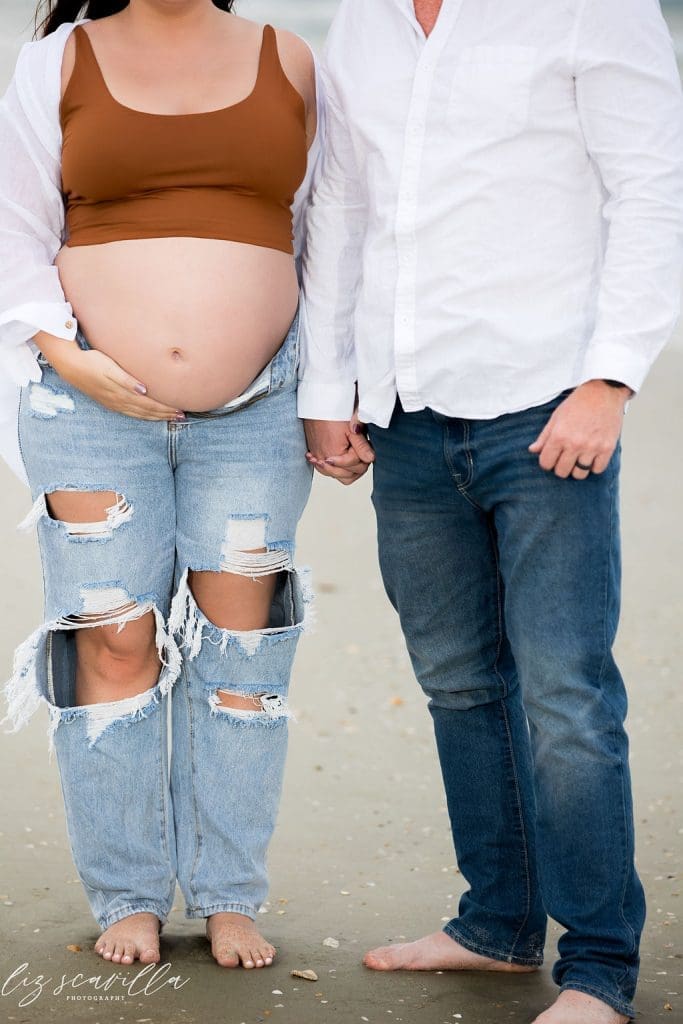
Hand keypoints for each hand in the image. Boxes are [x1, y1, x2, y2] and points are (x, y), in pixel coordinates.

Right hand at [49, 344, 183, 420]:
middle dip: (164, 415)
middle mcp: (119, 402)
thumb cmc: (93, 362)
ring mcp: (114, 403)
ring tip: (169, 418)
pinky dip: (142, 415)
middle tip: (181, 417)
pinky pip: (131, 413)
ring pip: (139, 414)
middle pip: (147, 412)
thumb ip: (127, 380)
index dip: (165, 409)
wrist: (71, 366)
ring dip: (155, 417)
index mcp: (122, 394)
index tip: (180, 410)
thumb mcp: (110, 368)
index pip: (149, 405)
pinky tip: (147, 415)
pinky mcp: (109, 402)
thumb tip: (144, 391)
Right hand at [304, 413, 374, 485]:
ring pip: (338, 475)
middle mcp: (323, 460)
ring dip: (348, 469)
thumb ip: (361, 446)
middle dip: (358, 465)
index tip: (367, 444)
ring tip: (354, 457)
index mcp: (334, 454)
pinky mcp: (314, 454)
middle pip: (348, 475)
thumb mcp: (351, 428)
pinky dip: (336, 467)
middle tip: (363, 452)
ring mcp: (317, 458)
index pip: (357, 465)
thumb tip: (370, 458)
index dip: (365, 455)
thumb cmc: (331, 412)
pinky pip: (327, 470)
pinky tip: (340, 459)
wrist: (316, 404)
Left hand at [528, 380, 631, 479]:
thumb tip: (533, 450)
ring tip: (578, 458)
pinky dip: (594, 466)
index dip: (547, 462)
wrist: (603, 392)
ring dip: (577, 468)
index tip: (551, 457)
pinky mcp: (607, 448)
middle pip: (562, 472)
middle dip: (561, 467)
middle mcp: (575, 444)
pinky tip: (591, 456)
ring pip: (579, 474)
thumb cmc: (578, 403)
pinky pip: (597, 470)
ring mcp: (592, 447)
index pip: (546, 464)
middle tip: (565, 458)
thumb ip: (544, 437)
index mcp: (559, 436)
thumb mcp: (556, 417)